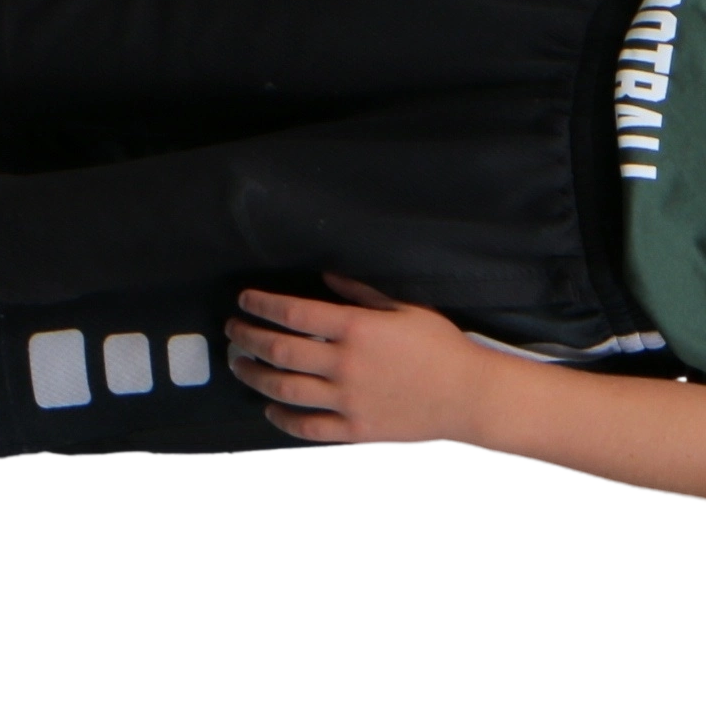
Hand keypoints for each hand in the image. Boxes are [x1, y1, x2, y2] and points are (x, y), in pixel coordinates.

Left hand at [228, 274, 496, 448]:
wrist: (470, 396)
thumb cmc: (443, 348)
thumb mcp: (407, 310)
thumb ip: (363, 293)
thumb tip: (326, 276)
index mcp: (357, 330)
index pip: (292, 313)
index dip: (261, 305)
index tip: (245, 300)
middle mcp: (345, 365)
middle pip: (277, 350)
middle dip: (247, 337)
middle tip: (235, 331)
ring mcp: (347, 401)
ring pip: (282, 388)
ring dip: (253, 376)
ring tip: (242, 365)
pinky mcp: (354, 430)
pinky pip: (305, 426)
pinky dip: (281, 417)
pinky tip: (272, 407)